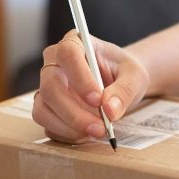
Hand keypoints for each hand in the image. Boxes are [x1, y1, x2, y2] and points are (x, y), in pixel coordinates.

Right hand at [34, 31, 149, 143]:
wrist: (118, 84)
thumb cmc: (123, 73)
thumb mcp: (134, 76)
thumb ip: (125, 89)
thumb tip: (110, 110)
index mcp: (75, 43)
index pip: (67, 54)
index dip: (80, 78)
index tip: (98, 100)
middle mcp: (54, 63)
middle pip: (50, 86)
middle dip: (74, 112)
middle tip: (100, 127)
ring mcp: (46, 87)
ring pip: (43, 109)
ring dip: (69, 126)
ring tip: (96, 132)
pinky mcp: (46, 109)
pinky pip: (47, 125)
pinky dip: (66, 134)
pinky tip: (86, 134)